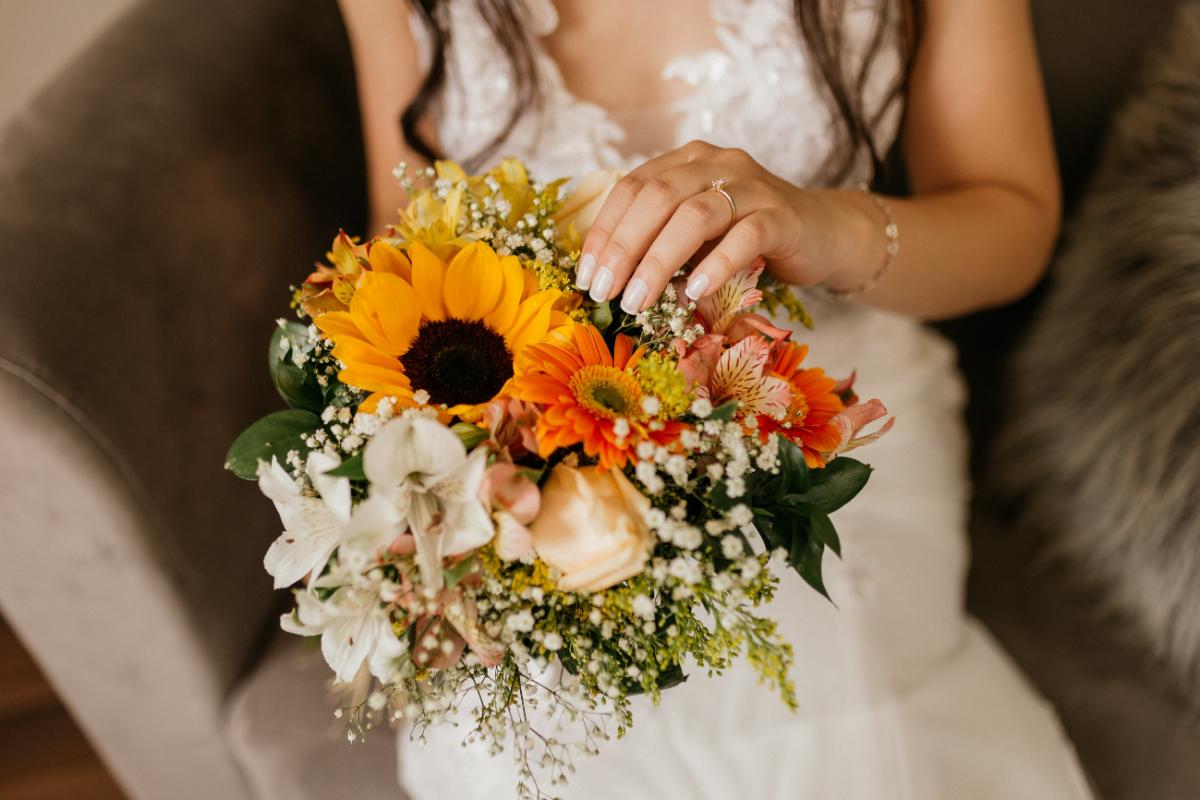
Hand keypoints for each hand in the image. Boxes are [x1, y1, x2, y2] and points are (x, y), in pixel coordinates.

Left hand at [575, 140, 869, 313]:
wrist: (824, 234)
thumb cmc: (748, 240)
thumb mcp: (696, 237)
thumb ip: (660, 242)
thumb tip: (606, 279)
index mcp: (686, 162)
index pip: (632, 187)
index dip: (604, 231)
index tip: (586, 275)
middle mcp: (716, 163)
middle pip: (657, 197)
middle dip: (624, 247)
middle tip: (605, 292)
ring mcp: (751, 186)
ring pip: (696, 215)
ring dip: (659, 261)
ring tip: (638, 301)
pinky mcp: (782, 215)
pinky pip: (745, 236)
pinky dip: (715, 264)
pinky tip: (694, 292)